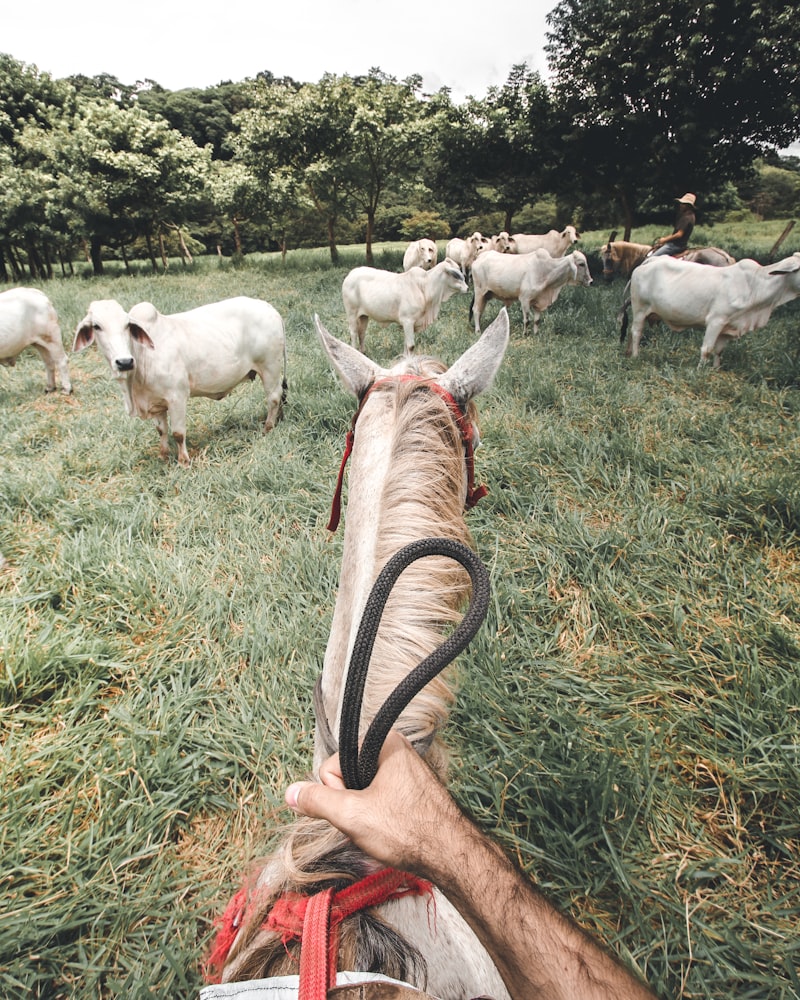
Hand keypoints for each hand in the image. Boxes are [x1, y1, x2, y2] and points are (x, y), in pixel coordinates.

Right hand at [286, 731, 463, 876]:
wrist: (452, 855)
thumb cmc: (407, 830)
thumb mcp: (352, 816)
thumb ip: (316, 801)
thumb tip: (290, 793)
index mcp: (383, 742)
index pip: (332, 765)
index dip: (337, 794)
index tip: (359, 809)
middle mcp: (395, 749)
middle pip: (347, 777)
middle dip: (351, 805)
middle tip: (372, 822)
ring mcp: (404, 770)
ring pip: (361, 792)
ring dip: (363, 814)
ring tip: (385, 828)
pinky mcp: (410, 789)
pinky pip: (378, 799)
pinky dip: (378, 817)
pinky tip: (392, 830)